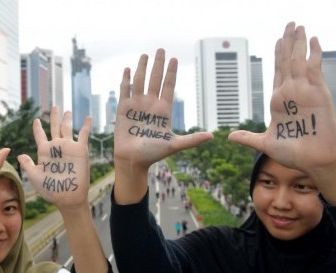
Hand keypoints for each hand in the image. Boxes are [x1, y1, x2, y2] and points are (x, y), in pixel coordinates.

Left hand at [18, 107, 90, 209]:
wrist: (68, 196)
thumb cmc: (50, 189)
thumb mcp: (35, 177)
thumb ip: (28, 165)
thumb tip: (20, 154)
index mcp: (44, 152)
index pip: (40, 135)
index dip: (38, 128)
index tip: (36, 120)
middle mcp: (56, 147)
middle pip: (54, 127)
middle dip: (54, 117)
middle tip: (54, 106)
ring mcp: (69, 148)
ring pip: (67, 128)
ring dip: (67, 119)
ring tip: (66, 111)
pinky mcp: (80, 150)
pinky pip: (84, 135)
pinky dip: (86, 126)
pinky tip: (88, 117)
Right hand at [114, 49, 212, 169]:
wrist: (133, 160)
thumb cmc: (153, 154)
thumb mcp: (174, 144)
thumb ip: (192, 140)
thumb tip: (212, 136)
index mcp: (163, 110)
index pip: (168, 86)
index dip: (171, 72)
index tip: (175, 59)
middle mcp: (151, 104)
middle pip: (155, 79)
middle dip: (158, 64)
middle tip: (161, 49)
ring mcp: (137, 105)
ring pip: (140, 81)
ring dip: (142, 68)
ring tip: (145, 55)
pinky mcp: (124, 109)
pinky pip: (125, 90)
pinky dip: (126, 79)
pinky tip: (128, 69)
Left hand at [229, 22, 335, 172]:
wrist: (314, 161)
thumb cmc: (292, 153)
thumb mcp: (265, 143)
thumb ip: (248, 138)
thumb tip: (230, 137)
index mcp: (279, 100)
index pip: (278, 71)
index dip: (279, 54)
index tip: (278, 39)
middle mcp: (292, 93)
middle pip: (289, 61)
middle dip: (289, 42)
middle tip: (290, 23)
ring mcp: (306, 92)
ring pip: (301, 61)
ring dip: (300, 43)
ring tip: (299, 25)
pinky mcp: (319, 94)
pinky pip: (315, 70)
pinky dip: (314, 54)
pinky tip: (313, 40)